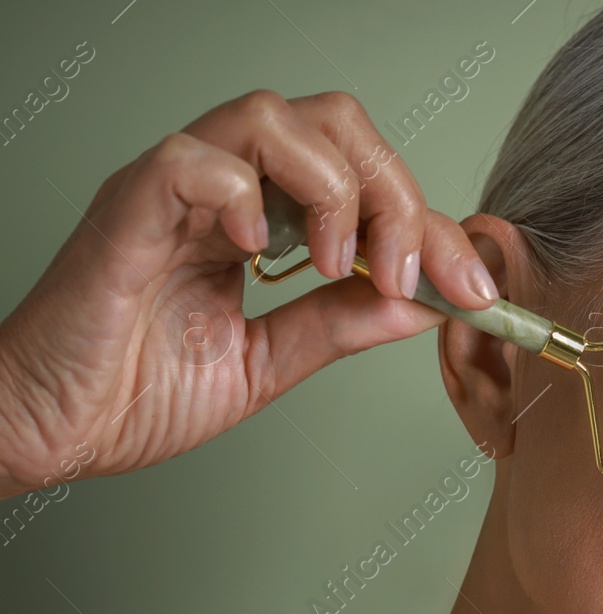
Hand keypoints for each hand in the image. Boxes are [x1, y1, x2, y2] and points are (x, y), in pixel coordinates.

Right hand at [0, 88, 499, 497]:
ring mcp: (175, 192)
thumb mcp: (271, 361)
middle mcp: (223, 190)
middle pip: (336, 125)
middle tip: (411, 274)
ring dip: (332, 189)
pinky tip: (255, 251)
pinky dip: (242, 194)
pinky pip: (194, 159)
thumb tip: (423, 303)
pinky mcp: (129, 210)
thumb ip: (341, 322)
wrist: (51, 430)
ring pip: (273, 117)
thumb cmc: (134, 391)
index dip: (431, 226)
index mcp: (259, 218)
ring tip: (333, 263)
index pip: (366, 181)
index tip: (474, 290)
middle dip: (396, 195)